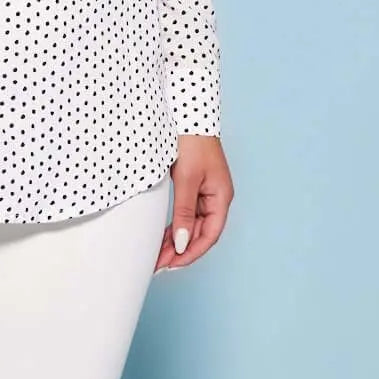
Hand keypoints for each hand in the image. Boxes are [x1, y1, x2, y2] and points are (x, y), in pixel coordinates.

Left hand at [153, 134, 232, 272]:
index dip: (191, 253)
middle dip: (180, 250)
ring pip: (192, 225)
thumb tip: (182, 244)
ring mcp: (206, 192)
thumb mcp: (187, 179)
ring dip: (176, 240)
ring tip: (157, 254)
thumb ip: (185, 212)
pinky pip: (187, 213)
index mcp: (221, 198)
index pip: (209, 235)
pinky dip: (176, 225)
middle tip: (158, 264)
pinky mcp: (195, 185)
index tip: (170, 265)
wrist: (188, 113)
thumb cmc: (192, 142)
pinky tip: (164, 235)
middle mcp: (216, 198)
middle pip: (200, 233)